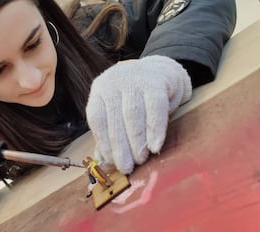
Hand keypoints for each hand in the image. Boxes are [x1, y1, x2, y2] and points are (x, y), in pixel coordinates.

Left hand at [86, 55, 191, 173]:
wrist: (161, 73)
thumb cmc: (135, 99)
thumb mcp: (118, 112)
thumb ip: (110, 134)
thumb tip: (104, 164)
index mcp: (100, 90)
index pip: (97, 118)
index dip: (103, 142)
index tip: (111, 162)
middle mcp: (114, 81)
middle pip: (115, 118)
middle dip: (121, 147)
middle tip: (127, 167)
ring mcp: (134, 79)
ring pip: (133, 114)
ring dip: (137, 141)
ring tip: (141, 159)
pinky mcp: (155, 82)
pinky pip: (155, 108)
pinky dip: (155, 130)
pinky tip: (155, 146)